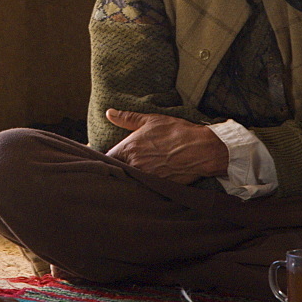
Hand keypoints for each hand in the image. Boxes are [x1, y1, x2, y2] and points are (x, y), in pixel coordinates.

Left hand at [104, 109, 228, 183]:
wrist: (201, 149)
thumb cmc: (176, 132)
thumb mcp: (151, 120)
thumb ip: (127, 118)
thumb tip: (109, 113)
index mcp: (130, 148)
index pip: (106, 159)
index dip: (102, 160)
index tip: (100, 161)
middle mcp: (135, 165)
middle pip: (116, 172)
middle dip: (113, 171)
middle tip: (111, 171)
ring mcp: (146, 178)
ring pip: (128, 182)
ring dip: (126, 180)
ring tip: (124, 179)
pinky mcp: (158, 187)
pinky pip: (143, 189)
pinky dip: (140, 187)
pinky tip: (140, 185)